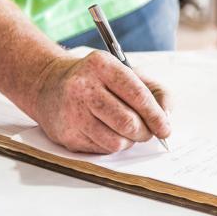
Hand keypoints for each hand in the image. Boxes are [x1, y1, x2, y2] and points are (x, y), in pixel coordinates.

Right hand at [32, 51, 171, 153]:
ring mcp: (72, 112)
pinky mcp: (66, 134)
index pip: (137, 95)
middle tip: (147, 132)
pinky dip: (111, 145)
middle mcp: (83, 86)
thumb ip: (154, 91)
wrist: (49, 85)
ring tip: (125, 131)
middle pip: (128, 122)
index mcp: (102, 65)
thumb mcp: (126, 73)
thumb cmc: (96, 80)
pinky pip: (101, 150)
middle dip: (144, 132)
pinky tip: (105, 131)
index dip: (156, 116)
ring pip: (116, 142)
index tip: (165, 128)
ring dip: (129, 141)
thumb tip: (167, 117)